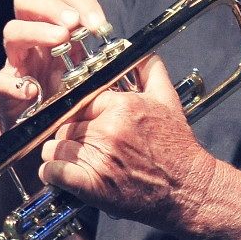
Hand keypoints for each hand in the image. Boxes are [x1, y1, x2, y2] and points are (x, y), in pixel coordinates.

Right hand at [0, 0, 108, 134]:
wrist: (47, 139)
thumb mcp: (96, 78)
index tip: (99, 26)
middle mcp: (34, 41)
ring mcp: (16, 63)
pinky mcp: (4, 91)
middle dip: (51, 7)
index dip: (80, 2)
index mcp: (58, 31)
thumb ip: (109, 63)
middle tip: (72, 24)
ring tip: (59, 40)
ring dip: (36, 31)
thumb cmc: (74, 103)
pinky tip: (33, 92)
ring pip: (12, 32)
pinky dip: (14, 84)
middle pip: (27, 1)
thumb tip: (138, 56)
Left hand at [39, 55, 216, 230]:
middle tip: (87, 144)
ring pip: (56, 147)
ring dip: (60, 155)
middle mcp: (108, 130)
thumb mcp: (168, 100)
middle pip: (66, 125)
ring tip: (77, 160)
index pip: (80, 102)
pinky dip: (52, 173)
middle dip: (72, 134)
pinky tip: (61, 174)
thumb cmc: (177, 148)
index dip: (81, 114)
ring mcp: (99, 158)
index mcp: (121, 107)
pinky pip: (54, 172)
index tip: (86, 122)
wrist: (188, 187)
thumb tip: (140, 51)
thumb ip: (151, 70)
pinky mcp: (92, 185)